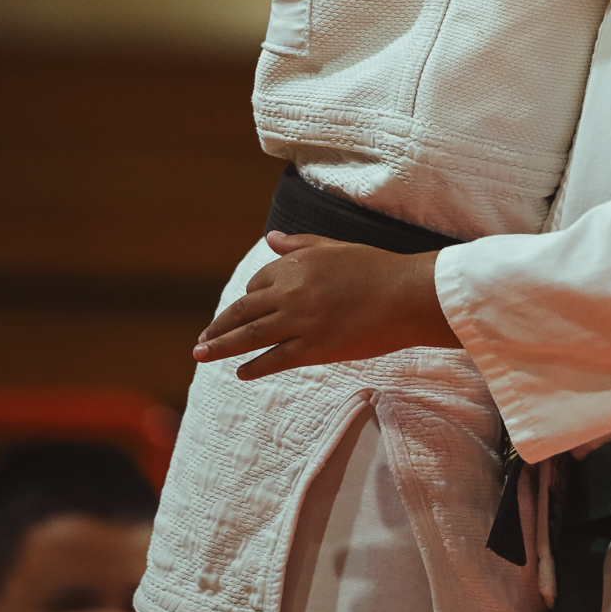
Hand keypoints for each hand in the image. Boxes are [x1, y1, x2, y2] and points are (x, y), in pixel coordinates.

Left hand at [194, 232, 459, 380]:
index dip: (249, 298)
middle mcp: (292, 292)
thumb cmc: (378, 269)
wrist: (408, 296)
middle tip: (201, 340)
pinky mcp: (314, 348)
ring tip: (202, 355)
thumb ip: (299, 245)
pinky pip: (274, 360)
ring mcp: (300, 321)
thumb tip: (270, 238)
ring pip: (250, 336)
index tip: (244, 311)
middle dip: (219, 326)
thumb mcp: (336, 248)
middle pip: (244, 311)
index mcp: (297, 264)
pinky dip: (254, 367)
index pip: (257, 283)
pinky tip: (241, 373)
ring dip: (222, 347)